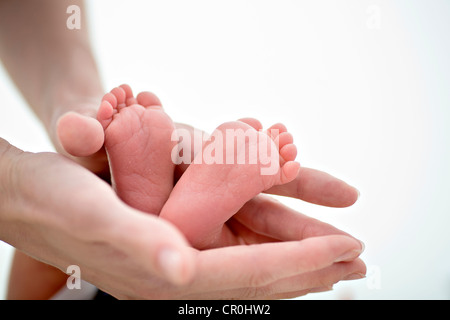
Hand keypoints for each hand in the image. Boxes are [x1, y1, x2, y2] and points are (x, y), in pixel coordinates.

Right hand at [0, 143, 362, 298]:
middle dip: (311, 270)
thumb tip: (182, 271)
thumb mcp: (96, 215)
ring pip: (252, 265)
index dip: (302, 263)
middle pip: (259, 277)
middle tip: (355, 263)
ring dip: (295, 260)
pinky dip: (266, 247)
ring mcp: (176, 259)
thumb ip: (142, 244)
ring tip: (332, 260)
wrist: (30, 194)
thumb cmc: (56, 201)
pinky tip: (278, 246)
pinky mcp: (171, 243)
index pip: (251, 274)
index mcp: (165, 272)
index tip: (344, 250)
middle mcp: (176, 272)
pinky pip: (232, 249)